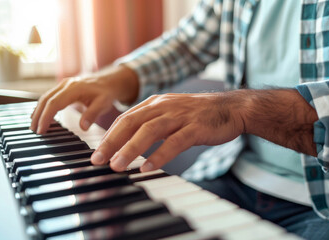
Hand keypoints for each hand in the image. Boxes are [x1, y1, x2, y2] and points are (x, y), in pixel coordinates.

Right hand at [31, 65, 138, 132]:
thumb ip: (92, 114)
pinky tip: (40, 116)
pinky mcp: (63, 88)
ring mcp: (63, 85)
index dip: (46, 117)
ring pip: (45, 97)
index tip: (41, 130)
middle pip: (46, 99)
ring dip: (38, 111)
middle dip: (38, 116)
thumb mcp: (103, 104)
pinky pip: (49, 97)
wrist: (108, 81)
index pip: (54, 103)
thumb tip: (83, 127)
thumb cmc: (106, 92)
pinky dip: (43, 107)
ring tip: (34, 126)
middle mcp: (66, 84)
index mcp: (74, 88)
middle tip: (33, 131)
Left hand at [91, 91, 245, 171]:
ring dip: (130, 149)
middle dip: (111, 142)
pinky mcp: (195, 127)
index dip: (108, 135)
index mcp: (156, 103)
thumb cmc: (200, 114)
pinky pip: (174, 142)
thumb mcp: (172, 113)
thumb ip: (152, 123)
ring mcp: (180, 116)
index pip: (126, 118)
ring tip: (117, 165)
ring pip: (149, 131)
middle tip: (97, 160)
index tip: (96, 152)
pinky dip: (159, 155)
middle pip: (131, 123)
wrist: (232, 108)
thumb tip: (130, 142)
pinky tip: (147, 167)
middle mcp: (164, 107)